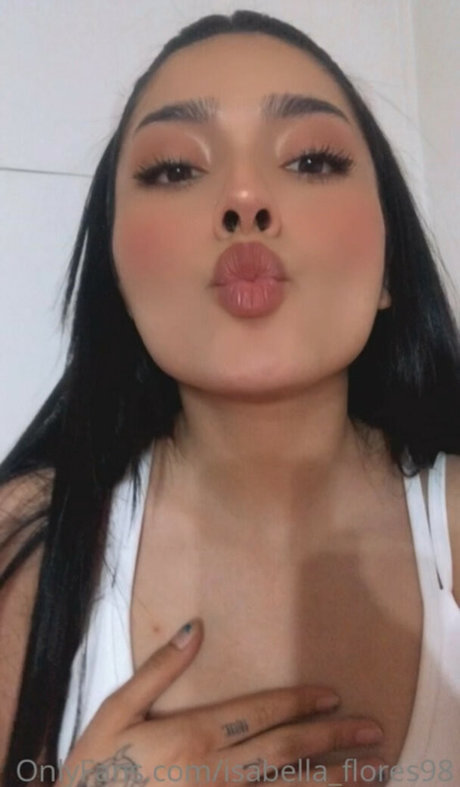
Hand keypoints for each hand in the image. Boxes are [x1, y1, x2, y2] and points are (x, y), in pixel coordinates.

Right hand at [59, 618, 385, 785]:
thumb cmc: (95, 769)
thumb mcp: (116, 710)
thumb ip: (159, 669)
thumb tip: (197, 627)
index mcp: (194, 735)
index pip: (261, 713)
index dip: (301, 703)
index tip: (333, 696)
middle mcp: (216, 773)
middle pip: (286, 751)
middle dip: (334, 740)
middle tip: (373, 731)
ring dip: (332, 782)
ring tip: (371, 775)